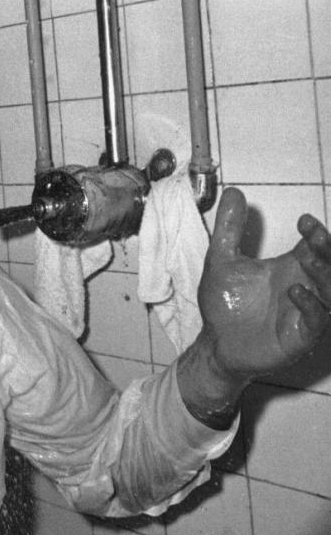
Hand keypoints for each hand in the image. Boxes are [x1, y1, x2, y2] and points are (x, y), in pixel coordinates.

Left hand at [197, 187, 330, 382]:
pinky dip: (312, 306)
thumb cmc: (224, 303)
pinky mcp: (300, 336)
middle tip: (314, 238)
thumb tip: (234, 191)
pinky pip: (319, 321)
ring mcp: (305, 312)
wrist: (215, 342)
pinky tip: (295, 292)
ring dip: (326, 275)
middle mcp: (304, 286)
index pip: (316, 246)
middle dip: (328, 250)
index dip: (317, 232)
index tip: (304, 221)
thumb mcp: (222, 259)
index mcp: (291, 268)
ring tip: (309, 262)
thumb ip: (229, 228)